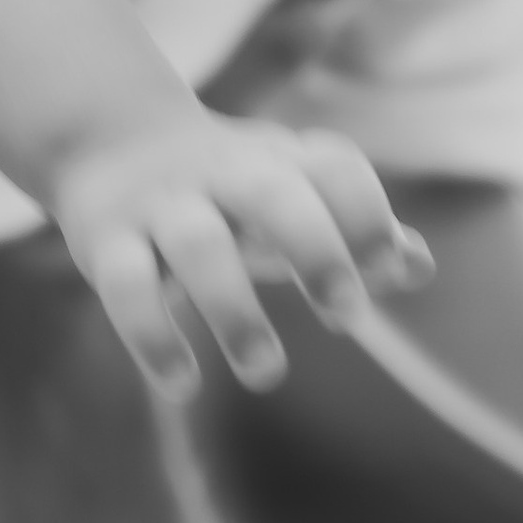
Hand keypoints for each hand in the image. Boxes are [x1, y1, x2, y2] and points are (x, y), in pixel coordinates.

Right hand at [52, 109, 431, 398]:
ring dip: (234, 310)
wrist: (107, 137)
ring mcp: (161, 203)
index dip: (364, 213)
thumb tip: (420, 267)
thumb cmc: (228, 187)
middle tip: (349, 317)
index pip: (332, 168)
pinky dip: (152, 336)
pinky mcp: (103, 239)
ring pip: (198, 246)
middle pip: (271, 195)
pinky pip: (124, 285)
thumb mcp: (292, 193)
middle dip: (314, 248)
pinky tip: (183, 385)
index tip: (386, 273)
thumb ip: (354, 227)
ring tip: (267, 373)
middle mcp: (222, 173)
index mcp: (277, 160)